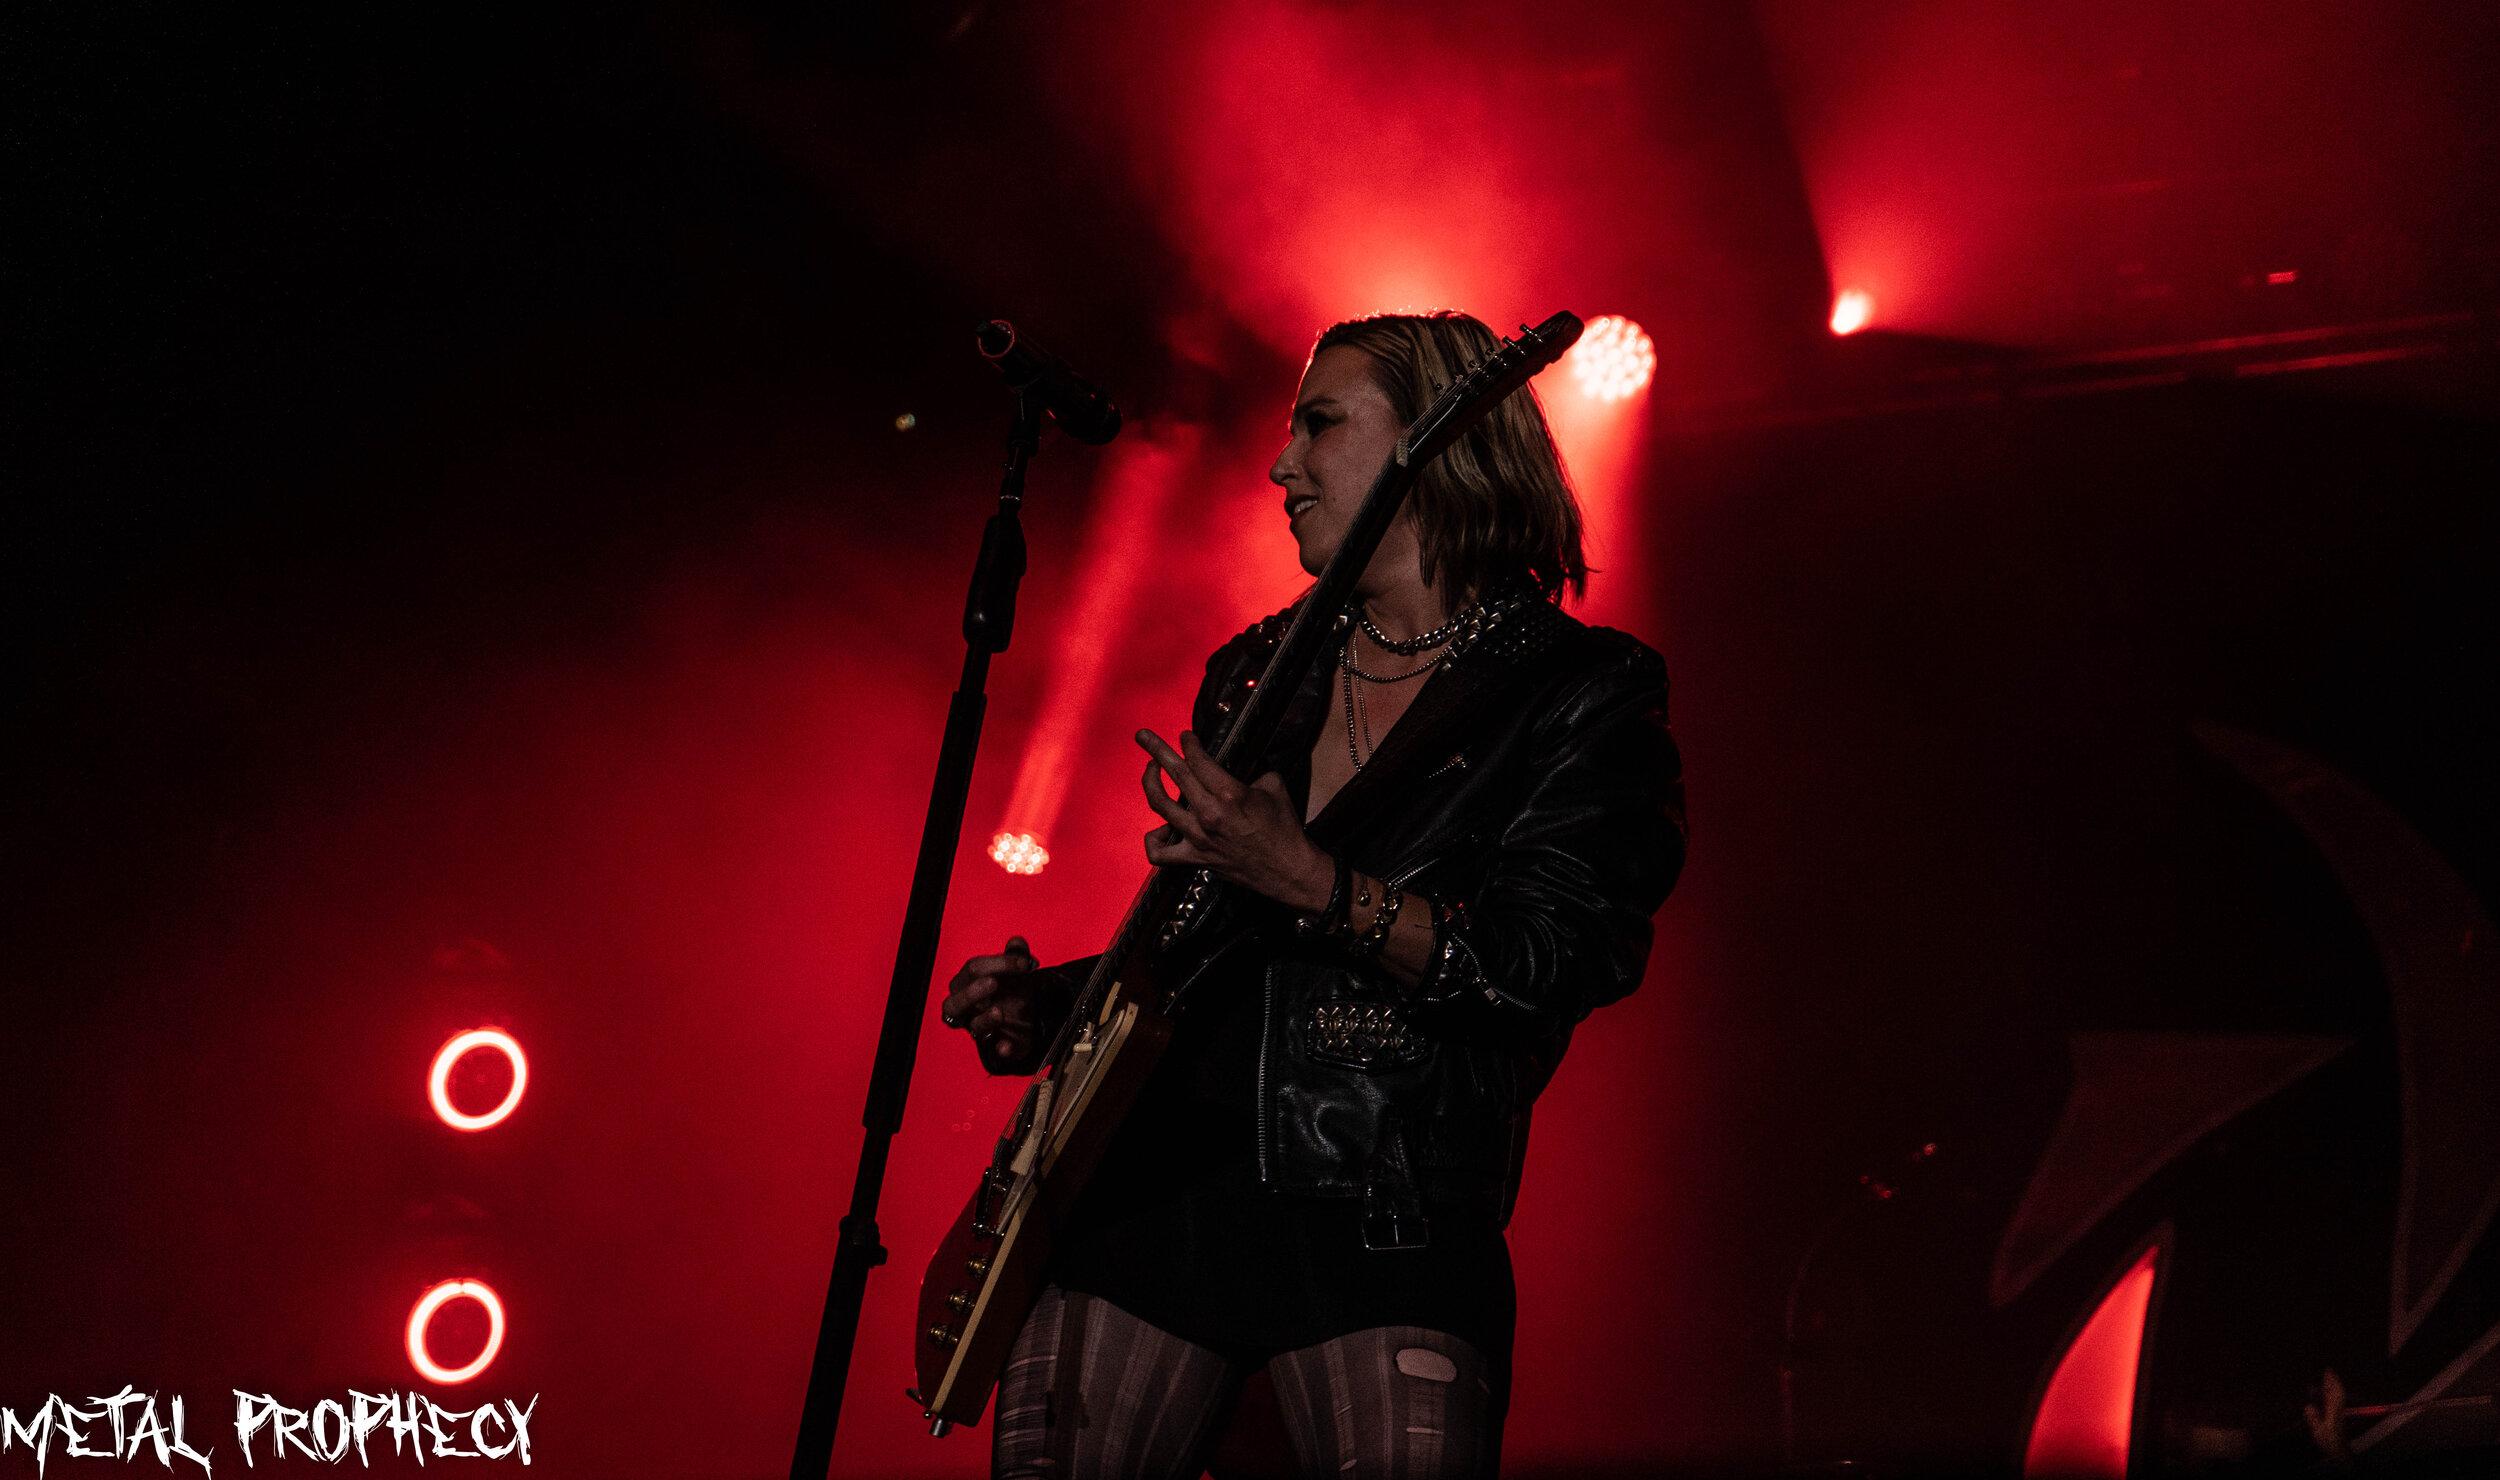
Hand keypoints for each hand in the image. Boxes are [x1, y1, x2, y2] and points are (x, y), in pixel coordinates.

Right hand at [941, 935, 1043, 1071]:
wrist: (1024, 1016)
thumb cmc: (1010, 989)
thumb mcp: (1013, 970)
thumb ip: (1015, 954)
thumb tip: (1017, 942)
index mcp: (966, 984)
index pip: (972, 970)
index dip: (998, 963)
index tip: (1025, 963)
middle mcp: (967, 1009)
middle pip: (955, 1003)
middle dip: (973, 992)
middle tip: (994, 983)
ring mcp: (981, 1029)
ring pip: (972, 1028)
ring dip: (985, 1020)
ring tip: (999, 1012)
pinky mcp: (999, 1045)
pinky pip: (996, 1050)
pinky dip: (1002, 1048)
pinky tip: (1007, 1045)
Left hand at [1136, 729, 1333, 910]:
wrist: (1287, 870)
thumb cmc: (1283, 829)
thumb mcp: (1274, 787)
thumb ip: (1253, 770)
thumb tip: (1238, 763)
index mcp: (1230, 793)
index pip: (1198, 759)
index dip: (1188, 743)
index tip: (1186, 736)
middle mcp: (1209, 814)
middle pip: (1175, 773)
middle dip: (1156, 748)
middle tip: (1143, 735)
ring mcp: (1198, 837)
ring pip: (1160, 804)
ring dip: (1150, 781)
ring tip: (1150, 769)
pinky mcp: (1195, 858)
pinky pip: (1159, 854)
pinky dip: (1153, 840)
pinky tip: (1159, 829)